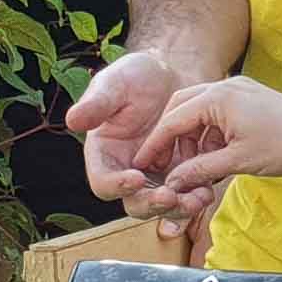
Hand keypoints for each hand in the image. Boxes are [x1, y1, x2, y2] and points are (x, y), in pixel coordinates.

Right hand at [68, 49, 189, 209]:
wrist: (173, 73)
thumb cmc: (137, 75)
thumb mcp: (115, 83)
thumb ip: (97, 102)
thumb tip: (73, 119)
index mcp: (105, 155)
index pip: (103, 182)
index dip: (116, 185)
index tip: (135, 177)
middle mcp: (127, 172)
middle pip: (134, 203)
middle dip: (152, 204)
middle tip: (170, 196)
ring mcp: (156, 177)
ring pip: (163, 205)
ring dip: (179, 207)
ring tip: (197, 197)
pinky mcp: (181, 175)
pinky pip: (187, 195)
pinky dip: (196, 198)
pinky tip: (208, 191)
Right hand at [141, 76, 281, 200]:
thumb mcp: (238, 161)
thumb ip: (200, 169)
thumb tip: (172, 183)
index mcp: (218, 97)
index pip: (173, 120)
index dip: (154, 144)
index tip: (141, 164)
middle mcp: (223, 87)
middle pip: (180, 109)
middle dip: (170, 137)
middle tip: (164, 163)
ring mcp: (236, 91)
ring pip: (198, 112)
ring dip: (192, 138)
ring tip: (196, 165)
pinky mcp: (247, 98)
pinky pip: (216, 113)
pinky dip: (210, 134)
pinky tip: (215, 155)